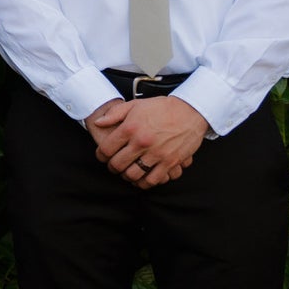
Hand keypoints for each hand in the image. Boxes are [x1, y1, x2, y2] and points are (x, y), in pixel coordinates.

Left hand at [89, 94, 209, 186]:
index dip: (101, 155)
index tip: (103, 156)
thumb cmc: (161, 107)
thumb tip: (98, 122)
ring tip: (127, 172)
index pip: (106, 149)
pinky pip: (153, 180)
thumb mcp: (135, 105)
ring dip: (127, 176)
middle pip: (117, 164)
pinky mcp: (170, 162)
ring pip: (133, 175)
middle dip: (113, 167)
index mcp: (130, 128)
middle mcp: (141, 142)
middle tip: (114, 166)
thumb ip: (114, 113)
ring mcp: (156, 153)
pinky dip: (144, 182)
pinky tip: (142, 178)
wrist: (190, 111)